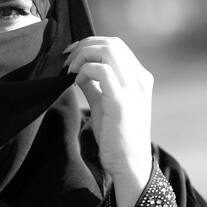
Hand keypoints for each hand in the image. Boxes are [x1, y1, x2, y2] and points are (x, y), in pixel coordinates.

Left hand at [63, 36, 152, 182]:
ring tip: (70, 70)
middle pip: (111, 43)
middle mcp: (140, 78)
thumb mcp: (103, 102)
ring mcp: (133, 88)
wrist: (128, 163)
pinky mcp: (121, 101)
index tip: (70, 54)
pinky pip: (102, 71)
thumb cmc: (115, 134)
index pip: (116, 44)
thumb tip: (78, 69)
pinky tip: (77, 83)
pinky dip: (85, 71)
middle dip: (83, 46)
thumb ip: (94, 84)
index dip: (90, 43)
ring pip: (108, 51)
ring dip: (83, 56)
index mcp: (139, 77)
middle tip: (66, 61)